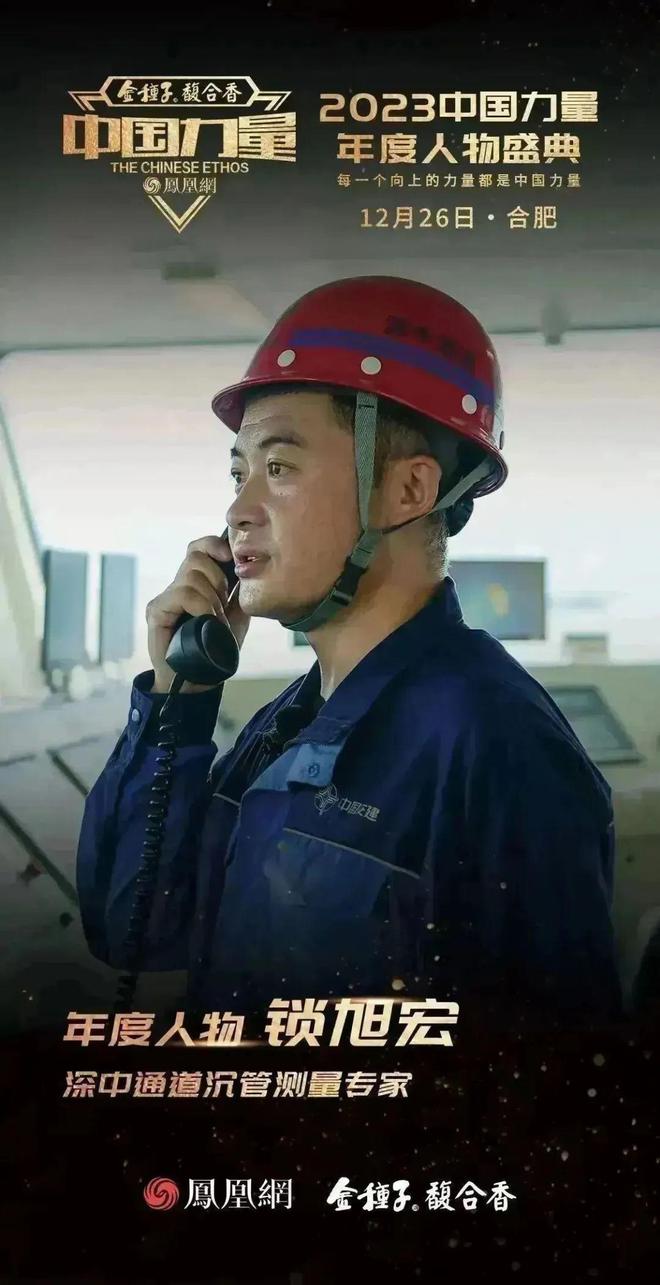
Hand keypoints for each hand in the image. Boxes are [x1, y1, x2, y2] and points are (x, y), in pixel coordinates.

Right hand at [146, 534, 249, 692]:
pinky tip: (207, 621)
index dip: (215, 545)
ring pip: (191, 576)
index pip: (200, 547)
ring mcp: (166, 597)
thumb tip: (249, 567)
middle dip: (219, 579)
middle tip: (224, 605)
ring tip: (216, 621)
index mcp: (197, 582)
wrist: (200, 679)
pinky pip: (181, 594)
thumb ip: (240, 592)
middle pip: (196, 556)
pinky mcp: (157, 610)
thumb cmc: (216, 648)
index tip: (232, 558)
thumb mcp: (237, 615)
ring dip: (212, 599)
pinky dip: (201, 606)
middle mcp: (178, 585)